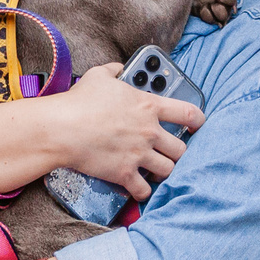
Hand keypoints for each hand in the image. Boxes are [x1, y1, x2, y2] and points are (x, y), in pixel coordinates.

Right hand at [41, 63, 202, 199]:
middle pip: (181, 148)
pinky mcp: (125, 173)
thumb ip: (114, 70)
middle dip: (177, 152)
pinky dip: (143, 191)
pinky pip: (144, 190)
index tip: (197, 125)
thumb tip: (118, 68)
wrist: (62, 128)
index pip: (188, 113)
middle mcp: (150, 131)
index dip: (198, 120)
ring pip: (168, 170)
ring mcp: (139, 154)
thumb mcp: (100, 76)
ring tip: (157, 170)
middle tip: (169, 152)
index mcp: (149, 106)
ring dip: (164, 171)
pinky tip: (139, 188)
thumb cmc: (79, 101)